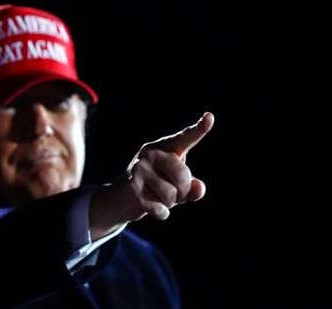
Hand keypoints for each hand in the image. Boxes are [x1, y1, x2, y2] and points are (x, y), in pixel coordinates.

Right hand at [90, 112, 213, 237]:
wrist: (122, 198)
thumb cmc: (157, 186)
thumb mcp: (178, 185)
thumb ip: (193, 186)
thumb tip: (199, 189)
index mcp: (165, 147)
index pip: (184, 138)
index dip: (199, 129)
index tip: (210, 117)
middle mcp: (151, 153)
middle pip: (182, 175)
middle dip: (183, 191)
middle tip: (174, 194)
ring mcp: (139, 168)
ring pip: (171, 194)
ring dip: (170, 203)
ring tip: (159, 197)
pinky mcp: (132, 186)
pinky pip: (160, 208)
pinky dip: (161, 213)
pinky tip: (153, 207)